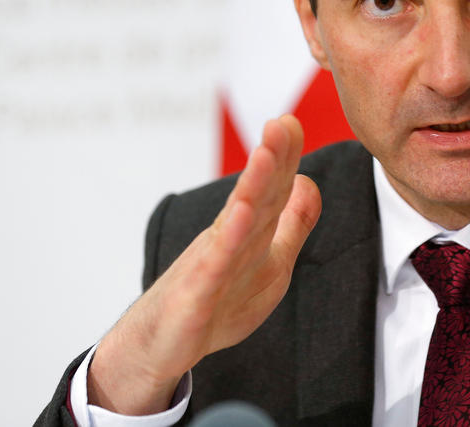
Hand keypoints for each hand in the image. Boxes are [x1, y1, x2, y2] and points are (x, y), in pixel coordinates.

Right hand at [87, 115, 321, 413]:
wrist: (159, 347)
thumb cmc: (217, 301)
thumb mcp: (271, 263)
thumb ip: (292, 224)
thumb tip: (310, 180)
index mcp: (250, 231)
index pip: (273, 188)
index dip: (285, 156)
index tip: (292, 121)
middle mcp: (229, 238)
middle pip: (256, 193)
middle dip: (271, 157)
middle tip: (282, 122)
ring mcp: (211, 264)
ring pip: (236, 220)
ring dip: (252, 185)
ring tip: (266, 153)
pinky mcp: (197, 294)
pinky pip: (215, 265)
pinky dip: (227, 240)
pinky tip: (239, 215)